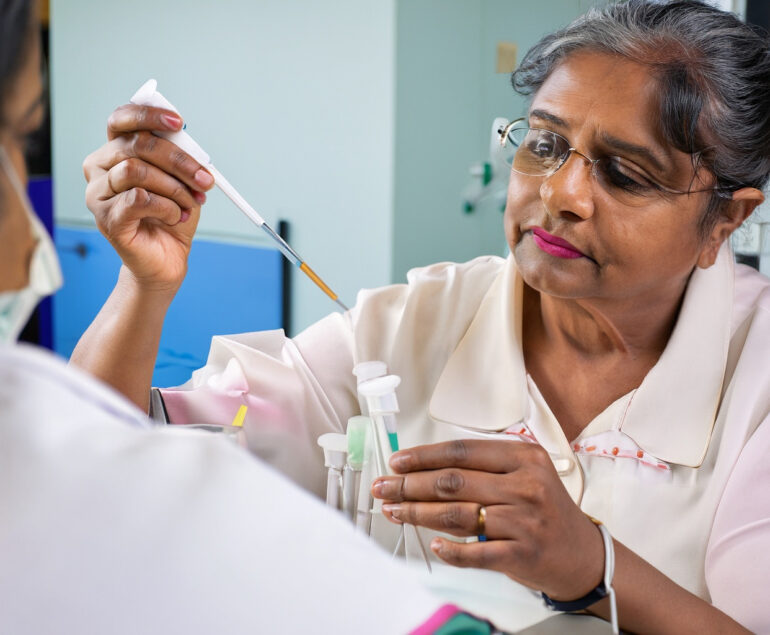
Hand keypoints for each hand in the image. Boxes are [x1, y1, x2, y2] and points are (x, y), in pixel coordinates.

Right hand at [83, 104, 215, 292]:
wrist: (167, 258)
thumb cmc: (172, 215)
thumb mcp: (181, 180)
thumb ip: (178, 154)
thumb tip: (183, 134)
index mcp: (114, 151)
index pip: (121, 120)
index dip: (148, 115)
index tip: (178, 122)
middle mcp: (99, 168)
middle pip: (136, 144)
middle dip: (178, 161)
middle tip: (205, 179)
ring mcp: (98, 194)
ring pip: (136, 171)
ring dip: (174, 187)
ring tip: (189, 203)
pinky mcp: (106, 218)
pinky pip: (138, 198)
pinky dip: (166, 206)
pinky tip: (175, 216)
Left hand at [371, 439, 603, 599]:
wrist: (582, 553)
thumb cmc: (544, 510)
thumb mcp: (525, 474)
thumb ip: (484, 466)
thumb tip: (425, 467)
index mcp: (523, 457)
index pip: (461, 452)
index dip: (423, 456)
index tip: (397, 462)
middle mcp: (526, 485)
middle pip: (453, 482)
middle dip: (411, 485)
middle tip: (385, 488)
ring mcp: (525, 520)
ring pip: (458, 514)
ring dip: (419, 513)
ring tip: (395, 512)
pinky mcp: (523, 553)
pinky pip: (477, 552)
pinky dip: (451, 550)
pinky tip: (433, 544)